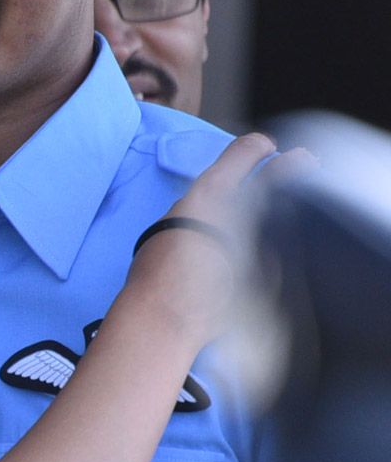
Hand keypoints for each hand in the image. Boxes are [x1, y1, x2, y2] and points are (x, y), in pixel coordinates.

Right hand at [128, 134, 317, 344]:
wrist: (170, 314)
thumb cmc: (157, 268)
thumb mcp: (173, 221)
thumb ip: (201, 209)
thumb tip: (217, 211)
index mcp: (213, 193)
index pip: (244, 153)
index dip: (255, 146)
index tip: (263, 146)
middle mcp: (244, 211)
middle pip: (280, 177)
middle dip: (293, 165)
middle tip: (303, 159)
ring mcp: (264, 243)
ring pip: (280, 217)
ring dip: (281, 212)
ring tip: (285, 207)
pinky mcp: (274, 273)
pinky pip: (275, 251)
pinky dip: (270, 249)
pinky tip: (258, 258)